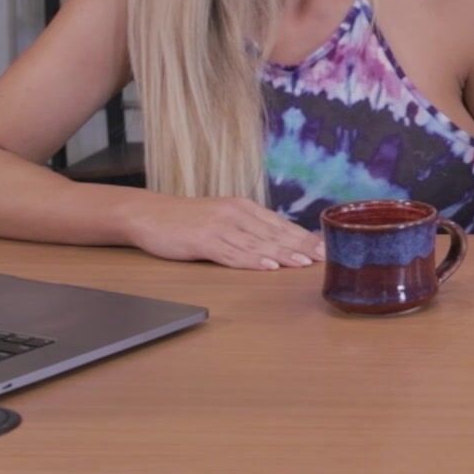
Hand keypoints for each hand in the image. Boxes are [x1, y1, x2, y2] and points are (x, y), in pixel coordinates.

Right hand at [126, 195, 324, 270]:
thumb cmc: (187, 219)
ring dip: (282, 254)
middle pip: (274, 233)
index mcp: (244, 208)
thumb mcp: (223, 217)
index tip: (325, 247)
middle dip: (301, 246)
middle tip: (323, 257)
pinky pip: (232, 253)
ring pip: (257, 243)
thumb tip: (279, 242)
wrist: (149, 213)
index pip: (281, 224)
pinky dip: (251, 261)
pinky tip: (268, 266)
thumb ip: (249, 228)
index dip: (304, 236)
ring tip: (303, 263)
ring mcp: (219, 226)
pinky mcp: (203, 240)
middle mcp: (236, 214)